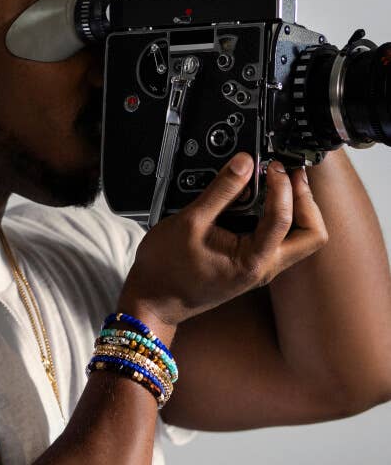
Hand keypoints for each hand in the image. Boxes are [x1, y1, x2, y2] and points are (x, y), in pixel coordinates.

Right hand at [118, 153, 328, 328]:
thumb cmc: (166, 270)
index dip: (282, 186)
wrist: (153, 300)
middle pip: (312, 235)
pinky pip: (279, 239)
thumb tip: (245, 163)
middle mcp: (264, 268)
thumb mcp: (190, 222)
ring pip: (300, 239)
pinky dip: (278, 216)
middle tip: (289, 175)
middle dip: (305, 200)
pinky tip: (259, 200)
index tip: (270, 167)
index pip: (285, 218)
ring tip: (277, 183)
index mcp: (253, 261)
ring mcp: (260, 268)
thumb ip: (221, 191)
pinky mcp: (251, 264)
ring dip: (295, 208)